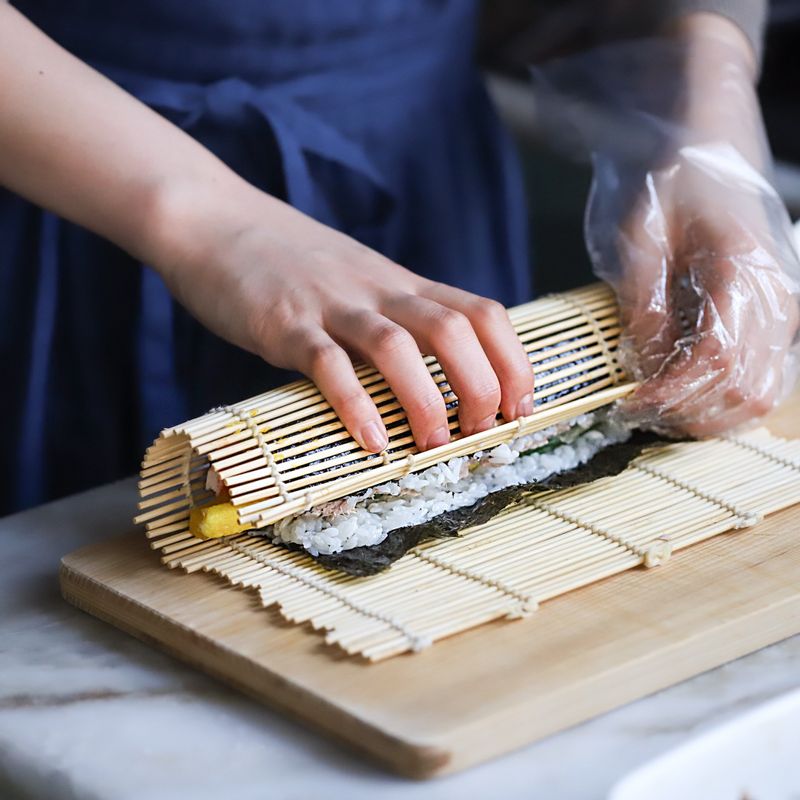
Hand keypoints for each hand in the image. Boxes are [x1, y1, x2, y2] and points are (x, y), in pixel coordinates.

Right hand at [153, 183, 533, 452]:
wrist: (215, 221)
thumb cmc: (291, 264)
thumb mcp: (359, 282)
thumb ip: (395, 318)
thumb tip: (434, 374)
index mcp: (401, 284)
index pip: (480, 311)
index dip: (512, 360)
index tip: (521, 406)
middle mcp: (377, 291)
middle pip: (453, 329)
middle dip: (482, 384)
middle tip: (481, 432)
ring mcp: (331, 305)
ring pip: (396, 346)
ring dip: (426, 400)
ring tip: (432, 445)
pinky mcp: (284, 323)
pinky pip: (327, 364)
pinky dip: (355, 404)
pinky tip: (371, 441)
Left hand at [579, 15, 799, 436]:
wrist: (699, 127)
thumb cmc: (665, 171)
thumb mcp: (638, 231)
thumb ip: (645, 301)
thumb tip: (647, 366)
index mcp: (745, 269)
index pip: (717, 361)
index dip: (672, 394)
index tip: (628, 404)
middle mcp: (777, 294)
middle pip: (746, 389)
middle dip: (688, 412)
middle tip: (634, 409)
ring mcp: (781, 303)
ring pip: (760, 391)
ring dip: (707, 411)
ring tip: (654, 405)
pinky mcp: (771, 309)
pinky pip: (761, 373)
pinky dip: (722, 395)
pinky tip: (681, 390)